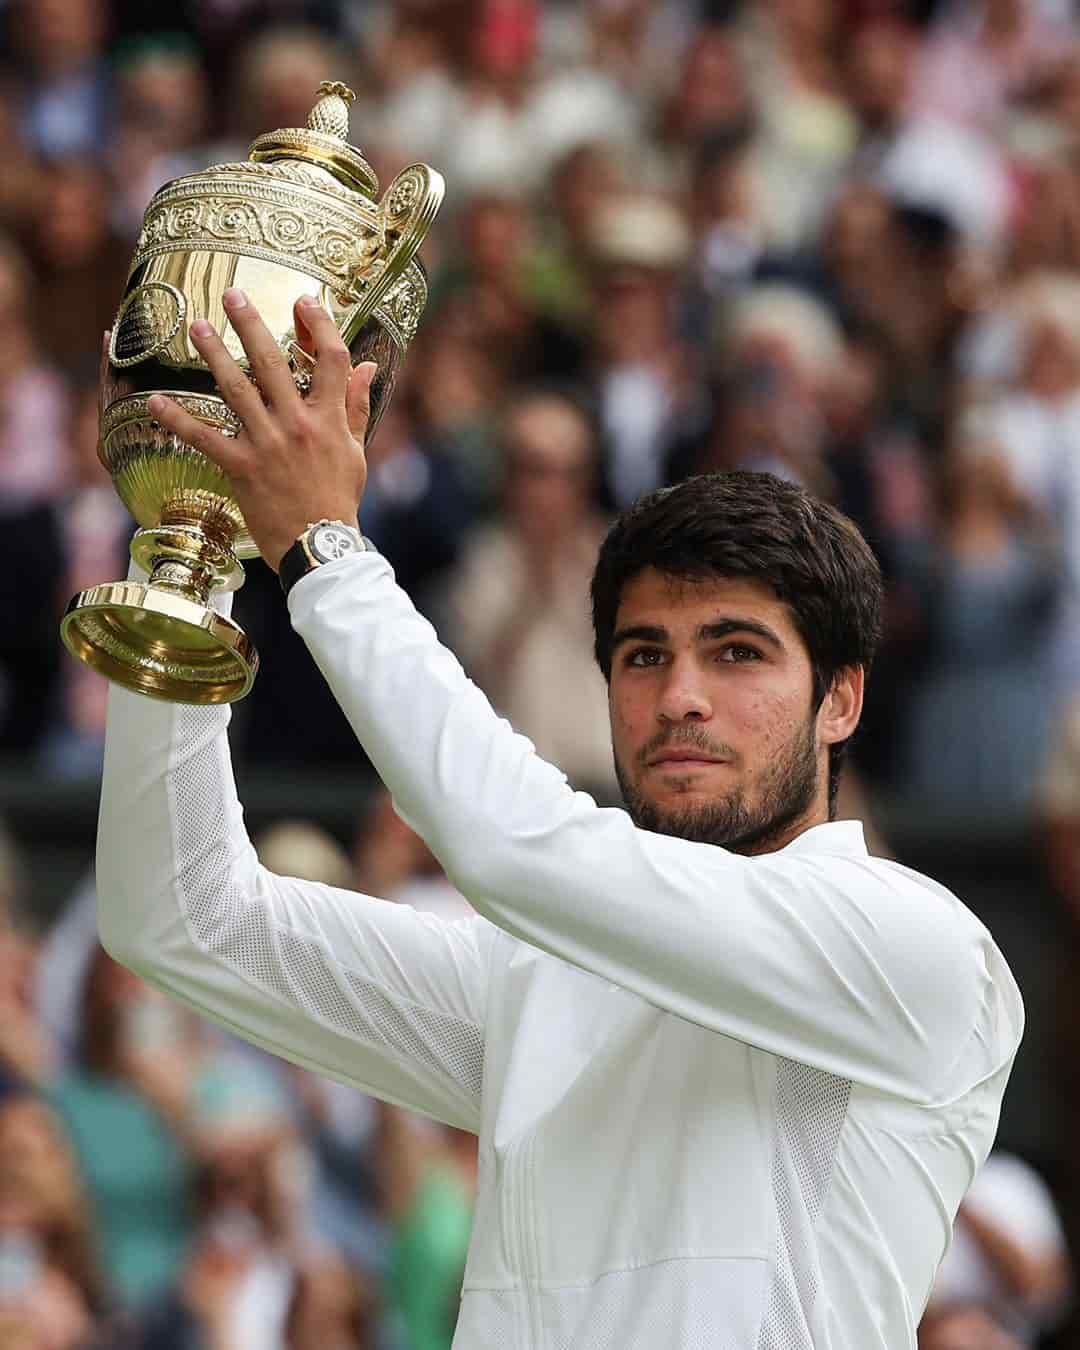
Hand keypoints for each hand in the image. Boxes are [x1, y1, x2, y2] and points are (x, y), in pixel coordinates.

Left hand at [146, 289, 375, 570]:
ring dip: (214, 355)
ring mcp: (267, 444)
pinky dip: (177, 419)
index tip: (303, 301)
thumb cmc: (338, 500)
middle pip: (274, 362)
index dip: (318, 325)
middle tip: (231, 295)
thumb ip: (356, 406)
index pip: (330, 359)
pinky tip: (154, 400)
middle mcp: (297, 424)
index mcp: (329, 418)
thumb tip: (366, 367)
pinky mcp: (242, 467)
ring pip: (237, 389)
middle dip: (251, 325)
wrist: (319, 545)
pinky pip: (204, 438)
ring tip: (196, 327)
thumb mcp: (355, 451)